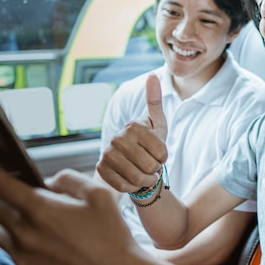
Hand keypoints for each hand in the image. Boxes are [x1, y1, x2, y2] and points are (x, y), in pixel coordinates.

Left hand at [0, 150, 147, 264]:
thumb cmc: (113, 234)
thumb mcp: (98, 194)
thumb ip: (67, 178)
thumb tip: (46, 182)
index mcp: (41, 209)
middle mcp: (25, 235)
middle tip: (10, 190)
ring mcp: (23, 260)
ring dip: (8, 222)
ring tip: (34, 222)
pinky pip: (14, 256)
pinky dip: (23, 247)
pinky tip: (48, 248)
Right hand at [96, 74, 168, 192]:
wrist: (130, 160)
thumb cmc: (149, 142)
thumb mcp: (157, 124)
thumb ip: (156, 102)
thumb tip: (152, 76)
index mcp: (134, 125)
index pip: (162, 153)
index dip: (164, 158)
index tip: (159, 154)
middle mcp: (117, 137)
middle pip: (150, 167)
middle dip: (155, 170)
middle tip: (151, 165)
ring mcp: (107, 153)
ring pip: (138, 179)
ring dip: (146, 180)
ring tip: (145, 173)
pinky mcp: (100, 168)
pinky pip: (124, 187)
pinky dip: (132, 188)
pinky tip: (132, 179)